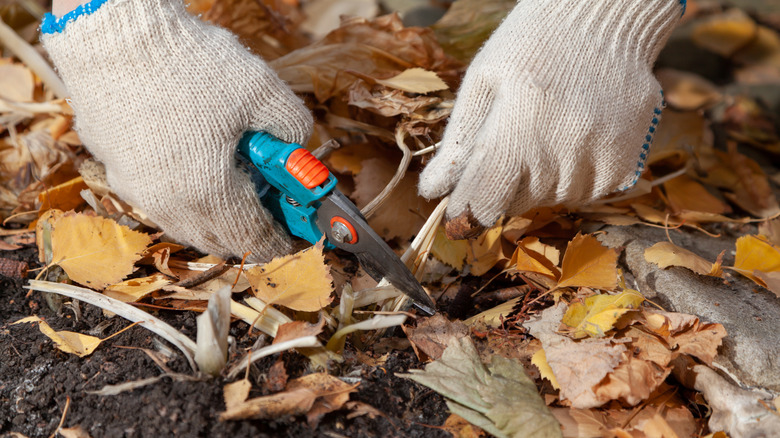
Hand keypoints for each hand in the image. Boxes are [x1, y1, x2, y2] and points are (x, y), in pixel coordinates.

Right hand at [41, 0, 312, 260]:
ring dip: (216, 217)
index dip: (282, 241)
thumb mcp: (263, 90)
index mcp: (209, 194)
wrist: (112, 37)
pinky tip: (196, 164)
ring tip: (236, 186)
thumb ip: (293, 126)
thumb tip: (298, 145)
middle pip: (218, 240)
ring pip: (184, 224)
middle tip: (271, 207)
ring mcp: (136, 190)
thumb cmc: (190, 65)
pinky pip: (158, 200)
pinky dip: (185, 196)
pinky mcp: (114, 169)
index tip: (297, 234)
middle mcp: (169, 204)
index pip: (254, 239)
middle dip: (249, 231)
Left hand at [419, 0, 683, 232]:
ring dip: (536, 183)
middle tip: (506, 149)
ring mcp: (600, 155)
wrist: (601, 21)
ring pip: (551, 200)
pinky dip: (570, 179)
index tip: (458, 214)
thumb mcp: (482, 83)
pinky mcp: (626, 160)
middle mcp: (564, 145)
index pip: (487, 196)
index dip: (468, 210)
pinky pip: (587, 193)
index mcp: (520, 123)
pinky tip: (568, 142)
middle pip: (516, 203)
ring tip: (541, 136)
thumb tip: (433, 191)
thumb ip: (458, 142)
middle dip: (500, 189)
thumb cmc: (529, 47)